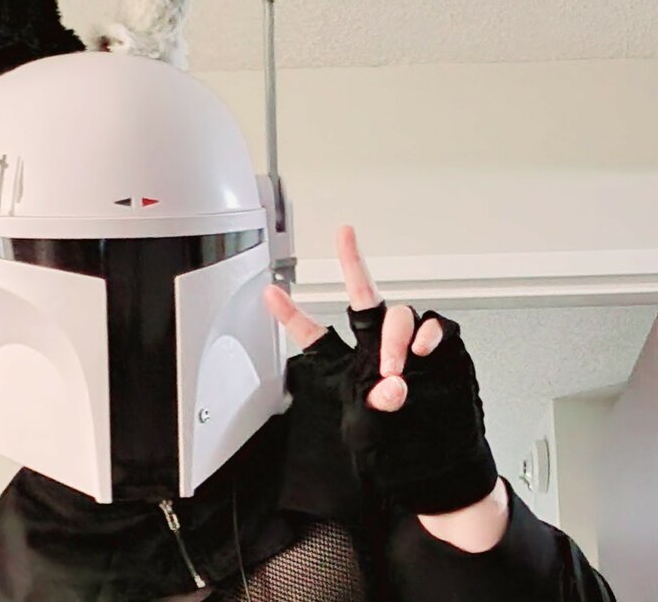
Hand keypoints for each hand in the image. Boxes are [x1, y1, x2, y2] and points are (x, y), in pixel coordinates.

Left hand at [265, 226, 505, 546]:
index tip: (271, 293)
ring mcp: (410, 348)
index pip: (315, 335)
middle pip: (363, 298)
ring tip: (394, 366)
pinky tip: (423, 349)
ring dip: (395, 335)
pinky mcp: (441, 352)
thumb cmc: (398, 452)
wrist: (440, 468)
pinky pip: (436, 326)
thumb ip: (374, 407)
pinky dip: (430, 333)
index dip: (291, 314)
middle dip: (353, 264)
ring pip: (399, 313)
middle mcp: (377, 349)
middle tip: (343, 244)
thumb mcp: (368, 433)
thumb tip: (392, 385)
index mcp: (347, 366)